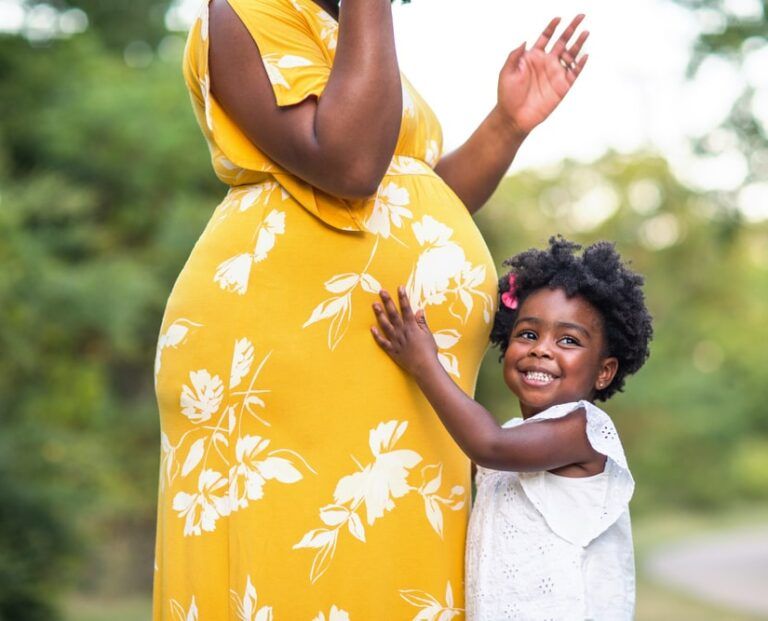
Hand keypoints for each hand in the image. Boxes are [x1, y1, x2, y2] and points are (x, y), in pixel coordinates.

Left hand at [371, 287, 438, 376]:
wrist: (424, 366)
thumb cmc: (429, 351)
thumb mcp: (428, 335)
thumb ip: (422, 323)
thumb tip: (419, 310)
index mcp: (412, 326)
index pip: (406, 308)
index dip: (403, 297)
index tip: (399, 287)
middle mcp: (402, 331)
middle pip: (393, 314)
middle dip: (387, 301)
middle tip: (381, 291)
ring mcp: (395, 340)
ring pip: (385, 325)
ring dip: (380, 314)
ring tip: (374, 305)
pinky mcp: (392, 350)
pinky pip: (382, 342)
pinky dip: (376, 335)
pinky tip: (371, 328)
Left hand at [496, 15, 588, 134]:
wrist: (513, 117)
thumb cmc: (507, 95)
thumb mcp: (506, 72)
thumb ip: (514, 55)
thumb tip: (525, 41)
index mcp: (533, 57)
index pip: (545, 37)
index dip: (552, 27)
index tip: (558, 18)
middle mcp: (546, 63)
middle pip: (562, 41)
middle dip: (571, 28)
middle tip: (580, 16)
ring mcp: (555, 74)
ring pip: (571, 55)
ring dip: (578, 43)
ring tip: (585, 32)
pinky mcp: (562, 86)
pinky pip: (574, 73)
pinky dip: (580, 64)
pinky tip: (585, 55)